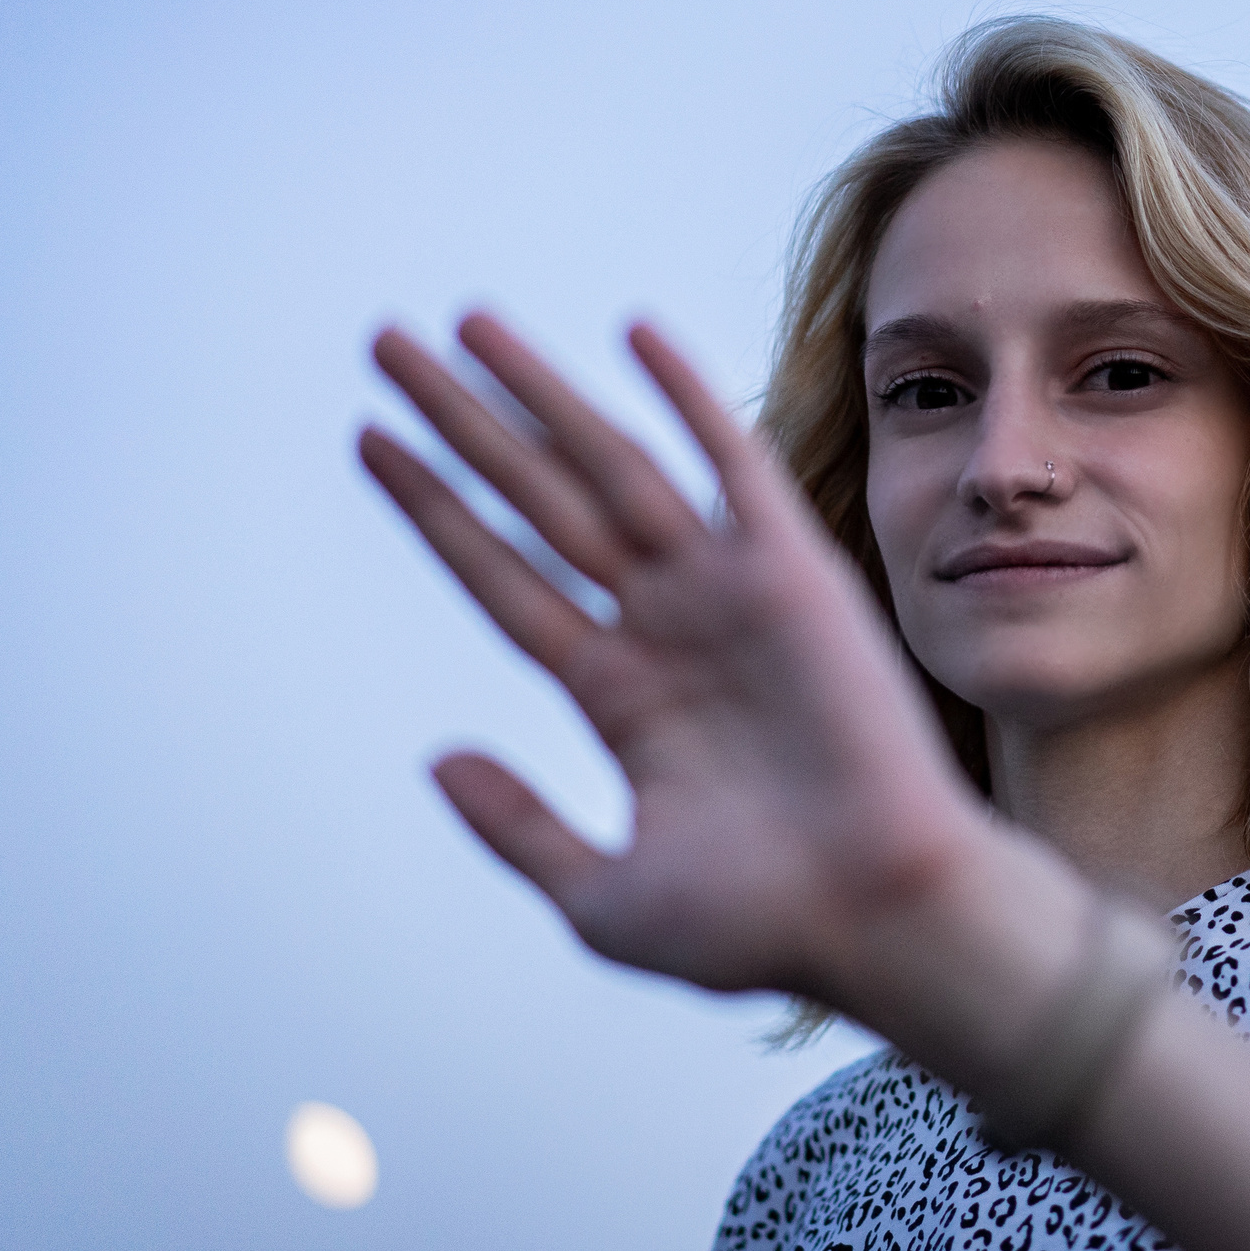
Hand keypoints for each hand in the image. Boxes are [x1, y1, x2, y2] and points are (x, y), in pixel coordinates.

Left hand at [360, 313, 988, 1004]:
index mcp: (618, 694)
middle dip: (464, 425)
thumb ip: (518, 827)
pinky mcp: (793, 572)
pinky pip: (732, 464)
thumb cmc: (761, 924)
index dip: (436, 509)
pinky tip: (632, 335)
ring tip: (463, 326)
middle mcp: (663, 626)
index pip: (505, 577)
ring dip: (539, 395)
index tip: (371, 441)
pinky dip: (688, 398)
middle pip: (539, 501)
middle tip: (386, 345)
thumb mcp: (603, 897)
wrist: (878, 914)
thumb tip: (439, 760)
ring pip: (611, 467)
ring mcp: (725, 592)